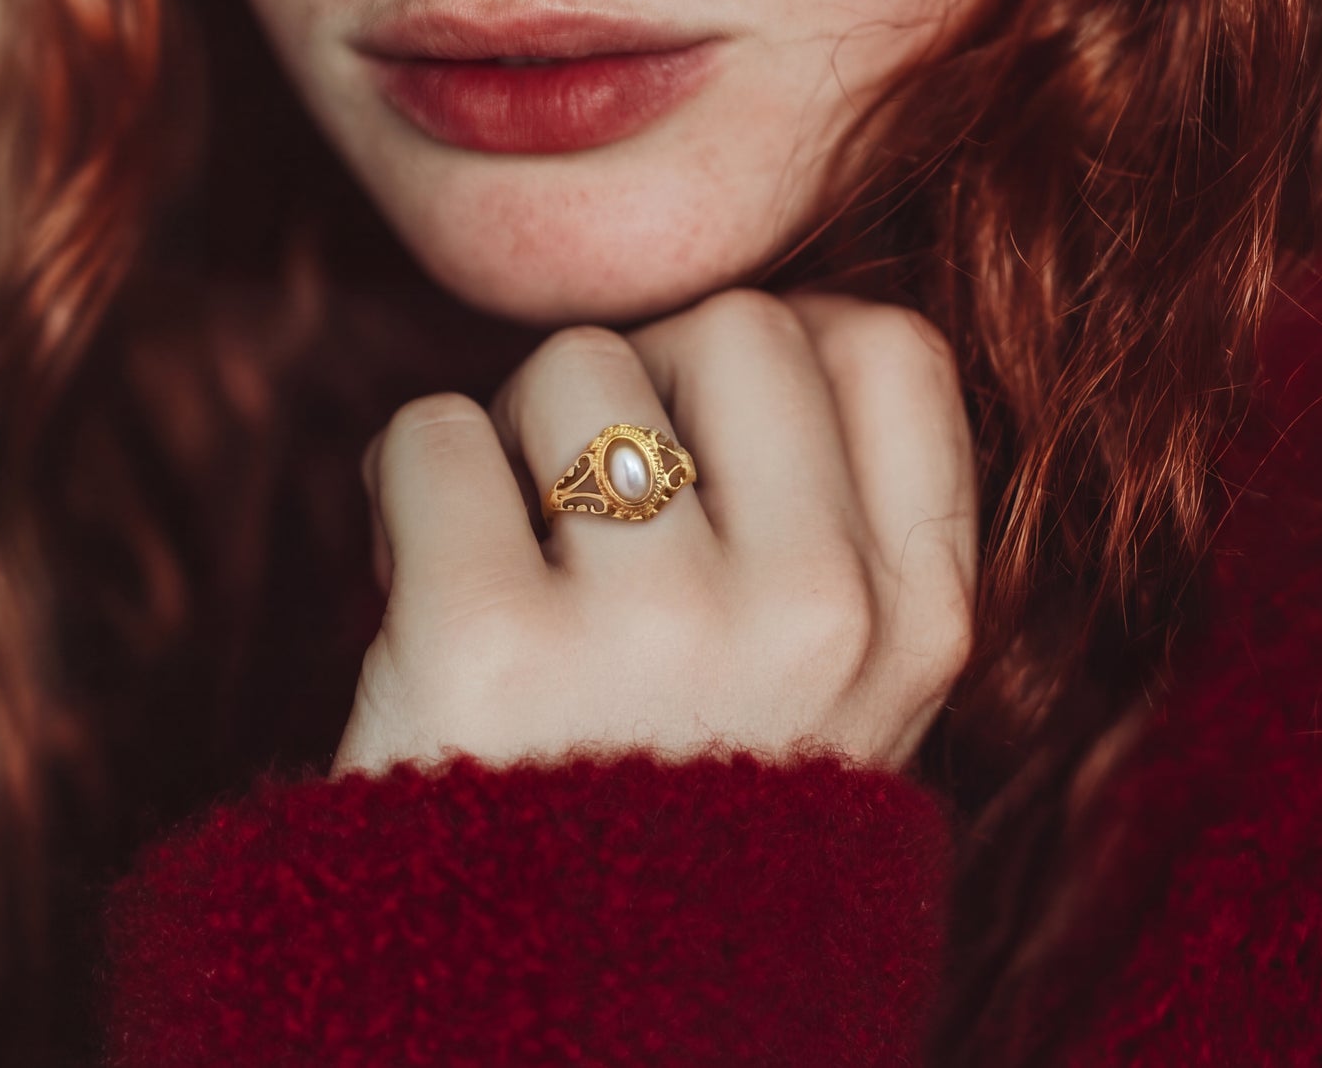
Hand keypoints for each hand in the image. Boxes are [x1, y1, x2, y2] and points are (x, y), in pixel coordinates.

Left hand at [332, 289, 975, 775]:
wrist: (537, 1022)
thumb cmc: (665, 814)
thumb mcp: (826, 695)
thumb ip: (832, 521)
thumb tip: (770, 323)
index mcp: (913, 625)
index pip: (888, 347)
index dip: (785, 354)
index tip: (713, 427)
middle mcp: (816, 619)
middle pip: (733, 323)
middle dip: (649, 381)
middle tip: (597, 497)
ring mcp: (658, 630)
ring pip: (574, 363)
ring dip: (518, 437)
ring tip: (518, 560)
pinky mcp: (488, 648)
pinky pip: (431, 433)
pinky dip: (408, 490)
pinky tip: (424, 592)